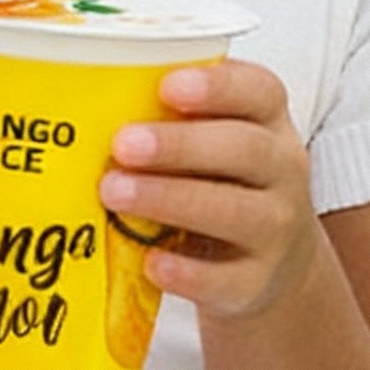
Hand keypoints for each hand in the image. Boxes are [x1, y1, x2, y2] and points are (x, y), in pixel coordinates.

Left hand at [103, 60, 320, 324]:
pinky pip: (225, 279)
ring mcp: (275, 230)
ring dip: (172, 200)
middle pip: (245, 149)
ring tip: (114, 193)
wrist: (274, 264)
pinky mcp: (257, 283)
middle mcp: (282, 172)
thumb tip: (87, 101)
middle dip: (180, 145)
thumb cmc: (224, 184)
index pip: (259, 92)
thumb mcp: (212, 143)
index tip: (168, 86)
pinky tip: (150, 260)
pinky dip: (187, 273)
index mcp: (267, 124)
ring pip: (236, 212)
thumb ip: (171, 119)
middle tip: (123, 145)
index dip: (217, 87)